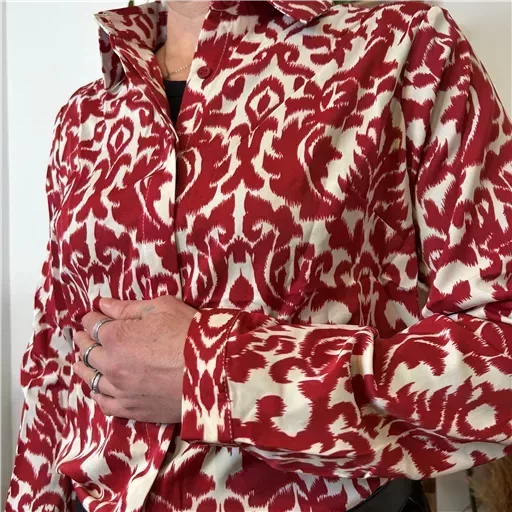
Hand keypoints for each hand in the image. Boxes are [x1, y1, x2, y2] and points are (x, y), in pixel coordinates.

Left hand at [73, 296, 196, 423]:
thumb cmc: (189, 332)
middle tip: (83, 336)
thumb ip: (128, 307)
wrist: (213, 369)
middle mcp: (111, 365)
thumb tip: (102, 305)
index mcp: (115, 337)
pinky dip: (98, 395)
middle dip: (84, 340)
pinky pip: (105, 404)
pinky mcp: (133, 410)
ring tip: (82, 363)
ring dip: (85, 367)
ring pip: (91, 379)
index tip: (91, 316)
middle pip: (87, 352)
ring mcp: (120, 390)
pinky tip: (98, 390)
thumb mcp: (161, 308)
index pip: (93, 325)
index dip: (91, 318)